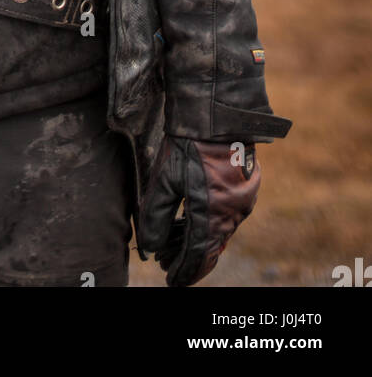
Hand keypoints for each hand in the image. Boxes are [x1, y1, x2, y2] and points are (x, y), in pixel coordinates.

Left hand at [137, 137, 259, 286]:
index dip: (184, 272)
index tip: (171, 281)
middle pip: (210, 248)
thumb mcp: (165, 180)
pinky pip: (226, 218)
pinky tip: (189, 222)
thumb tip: (150, 248)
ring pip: (218, 233)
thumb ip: (156, 217)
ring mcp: (242, 203)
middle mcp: (233, 214)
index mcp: (213, 214)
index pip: (199, 256)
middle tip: (166, 264)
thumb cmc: (188, 145)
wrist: (218, 115)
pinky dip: (208, 225)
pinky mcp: (245, 190)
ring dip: (195, 241)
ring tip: (171, 244)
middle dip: (187, 258)